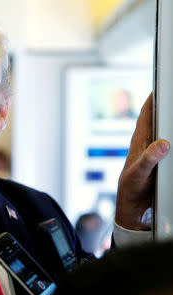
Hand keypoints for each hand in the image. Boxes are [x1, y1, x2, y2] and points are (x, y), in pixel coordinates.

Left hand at [115, 93, 169, 229]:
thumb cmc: (129, 190)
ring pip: (166, 131)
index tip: (161, 82)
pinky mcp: (162, 163)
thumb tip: (163, 143)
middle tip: (172, 91)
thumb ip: (149, 159)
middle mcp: (147, 144)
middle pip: (159, 119)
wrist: (132, 209)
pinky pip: (170, 146)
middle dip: (167, 105)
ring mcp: (155, 153)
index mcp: (139, 141)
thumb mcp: (138, 175)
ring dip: (171, 121)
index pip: (147, 114)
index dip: (154, 97)